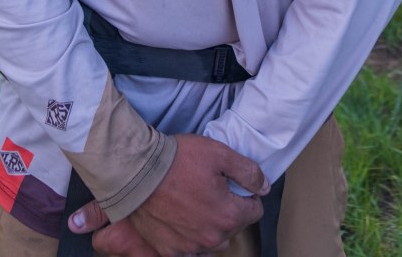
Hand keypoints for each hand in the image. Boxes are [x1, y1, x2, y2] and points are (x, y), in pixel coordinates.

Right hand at [68, 133, 268, 255]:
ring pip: (212, 238)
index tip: (233, 182)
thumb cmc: (179, 160)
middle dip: (228, 208)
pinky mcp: (169, 250)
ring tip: (195, 199)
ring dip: (209, 223)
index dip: (247, 194)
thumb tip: (264, 187)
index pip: (254, 211)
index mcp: (228, 216)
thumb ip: (248, 172)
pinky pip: (189, 247)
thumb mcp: (220, 154)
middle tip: (211, 186)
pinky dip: (189, 233)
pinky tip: (180, 214)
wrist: (137, 171)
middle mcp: (211, 238)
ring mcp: (189, 247)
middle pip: (233, 226)